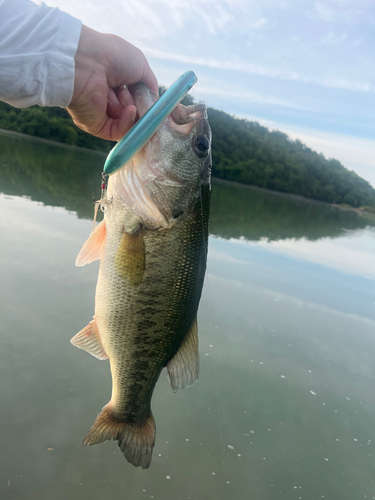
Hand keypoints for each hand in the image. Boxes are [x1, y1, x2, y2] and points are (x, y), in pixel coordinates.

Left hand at [67, 25, 157, 141]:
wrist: (87, 62)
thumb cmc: (113, 56)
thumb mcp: (141, 65)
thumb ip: (150, 84)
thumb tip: (155, 101)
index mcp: (114, 81)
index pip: (135, 99)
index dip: (145, 102)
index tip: (155, 104)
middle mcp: (107, 97)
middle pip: (133, 113)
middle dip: (140, 108)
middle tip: (141, 100)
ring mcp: (101, 113)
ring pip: (127, 124)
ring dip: (133, 112)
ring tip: (130, 101)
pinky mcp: (96, 126)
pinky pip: (117, 131)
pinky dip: (127, 123)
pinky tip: (130, 110)